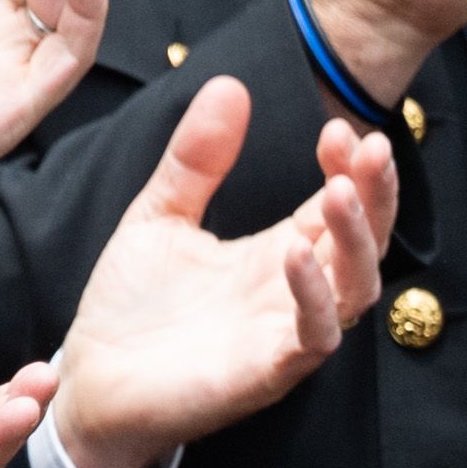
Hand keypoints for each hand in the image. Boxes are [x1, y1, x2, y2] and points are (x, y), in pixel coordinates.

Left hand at [51, 79, 395, 467]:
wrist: (91, 383)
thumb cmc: (132, 309)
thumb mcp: (161, 214)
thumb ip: (197, 159)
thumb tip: (232, 84)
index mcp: (278, 256)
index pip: (337, 208)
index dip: (349, 168)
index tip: (335, 128)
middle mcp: (294, 295)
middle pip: (365, 244)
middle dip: (375, 194)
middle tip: (368, 145)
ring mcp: (285, 335)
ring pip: (355, 289)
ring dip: (356, 239)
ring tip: (337, 191)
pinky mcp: (268, 374)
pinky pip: (313, 338)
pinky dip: (313, 296)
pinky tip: (294, 251)